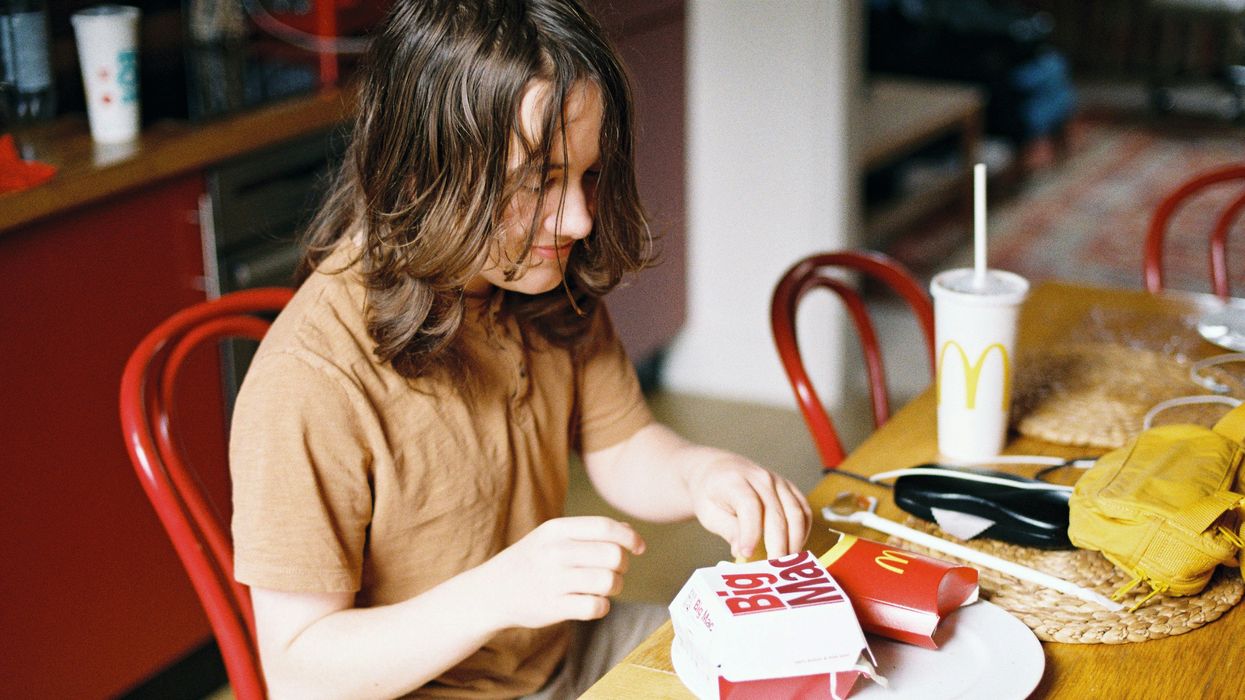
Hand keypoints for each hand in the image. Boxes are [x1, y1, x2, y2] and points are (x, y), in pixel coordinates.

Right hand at [479, 516, 644, 629]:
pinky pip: (595, 607)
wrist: (491, 591)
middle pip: (613, 556)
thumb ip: (589, 531)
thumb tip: (628, 529)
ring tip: (604, 588)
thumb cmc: (531, 560)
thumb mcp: (552, 536)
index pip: (605, 527)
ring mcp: (552, 580)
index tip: (639, 547)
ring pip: (608, 582)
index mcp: (556, 529)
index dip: (629, 537)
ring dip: (614, 587)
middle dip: (623, 565)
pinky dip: (602, 607)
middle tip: (614, 571)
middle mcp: (554, 552)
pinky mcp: (552, 607)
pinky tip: (594, 603)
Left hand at [685, 452, 811, 559]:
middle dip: (777, 545)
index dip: (750, 533)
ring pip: (796, 513)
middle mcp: (761, 478)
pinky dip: (803, 530)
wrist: (717, 469)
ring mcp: (778, 481)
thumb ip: (727, 529)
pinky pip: (803, 510)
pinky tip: (794, 546)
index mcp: (736, 482)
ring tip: (787, 562)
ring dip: (795, 540)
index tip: (747, 554)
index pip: (749, 507)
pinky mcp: (789, 488)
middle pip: (776, 514)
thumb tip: (741, 550)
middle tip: (774, 569)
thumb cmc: (711, 492)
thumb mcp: (708, 512)